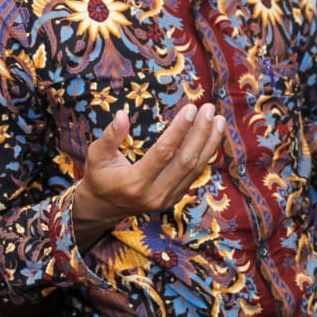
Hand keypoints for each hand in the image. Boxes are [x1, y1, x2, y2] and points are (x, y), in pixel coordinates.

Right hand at [71, 104, 225, 248]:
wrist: (103, 208)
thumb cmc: (99, 177)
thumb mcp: (96, 155)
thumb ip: (110, 136)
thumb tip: (122, 114)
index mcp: (134, 182)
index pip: (164, 152)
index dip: (179, 130)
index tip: (191, 108)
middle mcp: (155, 194)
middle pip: (185, 161)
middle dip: (201, 133)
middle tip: (210, 109)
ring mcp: (167, 199)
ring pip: (195, 169)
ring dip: (209, 143)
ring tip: (219, 120)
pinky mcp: (174, 198)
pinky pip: (194, 175)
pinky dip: (205, 155)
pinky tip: (212, 137)